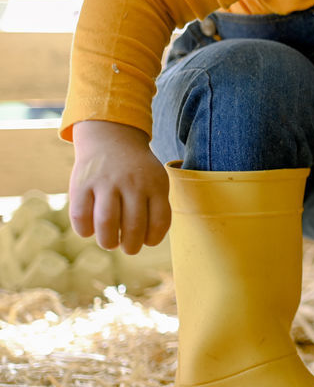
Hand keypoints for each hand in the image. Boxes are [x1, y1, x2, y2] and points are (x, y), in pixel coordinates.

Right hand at [68, 120, 170, 253]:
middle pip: (133, 226)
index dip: (154, 239)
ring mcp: (106, 182)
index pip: (159, 221)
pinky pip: (81, 215)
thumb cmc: (138, 171)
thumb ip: (157, 208)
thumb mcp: (156, 181)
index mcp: (155, 184)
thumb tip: (146, 241)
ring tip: (110, 243)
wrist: (112, 138)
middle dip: (131, 246)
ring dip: (108, 242)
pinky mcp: (82, 183)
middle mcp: (132, 183)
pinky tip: (90, 230)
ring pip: (107, 223)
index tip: (148, 241)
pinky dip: (85, 230)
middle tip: (129, 248)